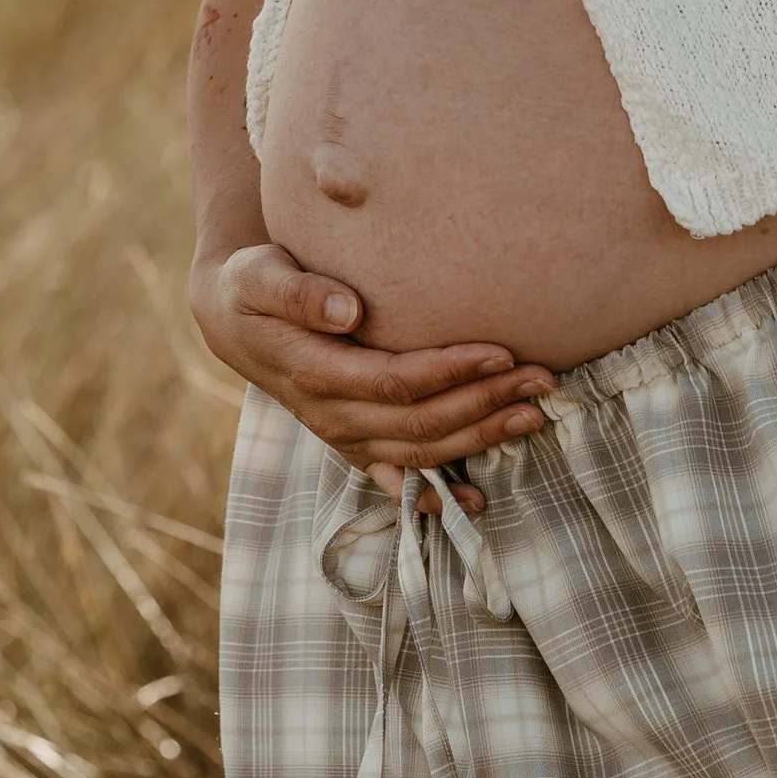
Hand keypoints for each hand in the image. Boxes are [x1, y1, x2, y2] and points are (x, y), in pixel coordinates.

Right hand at [189, 240, 551, 511]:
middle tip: (541, 378)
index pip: (394, 381)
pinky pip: (397, 480)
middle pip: (419, 422)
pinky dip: (437, 496)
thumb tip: (348, 311)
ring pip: (420, 453)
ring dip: (480, 437)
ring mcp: (344, 438)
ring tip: (534, 415)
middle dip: (484, 403)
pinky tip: (476, 501)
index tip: (501, 351)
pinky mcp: (353, 445)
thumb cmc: (254, 286)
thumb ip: (298, 292)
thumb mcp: (260, 276)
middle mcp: (332, 417)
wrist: (235, 321)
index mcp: (315, 374)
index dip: (450, 371)